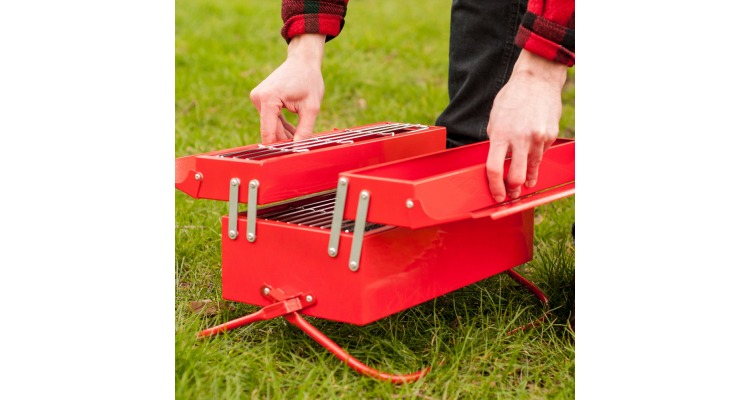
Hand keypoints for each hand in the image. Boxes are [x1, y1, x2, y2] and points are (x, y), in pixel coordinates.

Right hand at [250, 34, 325, 143]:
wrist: (303, 60)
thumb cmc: (309, 79)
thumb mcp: (311, 108)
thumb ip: (305, 130)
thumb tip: (298, 150)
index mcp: (268, 99)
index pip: (269, 133)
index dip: (278, 147)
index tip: (286, 159)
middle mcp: (258, 98)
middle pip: (270, 130)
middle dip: (285, 140)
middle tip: (301, 149)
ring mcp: (257, 98)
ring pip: (271, 126)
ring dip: (285, 133)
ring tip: (301, 137)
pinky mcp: (260, 99)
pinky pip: (270, 119)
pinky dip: (282, 125)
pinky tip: (294, 131)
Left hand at [486, 50, 567, 201]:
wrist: (537, 80)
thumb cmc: (512, 98)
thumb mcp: (495, 119)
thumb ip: (495, 141)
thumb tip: (496, 162)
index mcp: (500, 134)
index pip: (494, 169)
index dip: (494, 187)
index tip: (496, 195)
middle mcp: (520, 138)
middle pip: (516, 177)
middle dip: (512, 190)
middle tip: (510, 193)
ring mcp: (538, 138)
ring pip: (532, 169)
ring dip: (527, 179)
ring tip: (524, 183)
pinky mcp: (550, 136)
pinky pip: (541, 155)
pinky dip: (536, 158)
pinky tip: (532, 155)